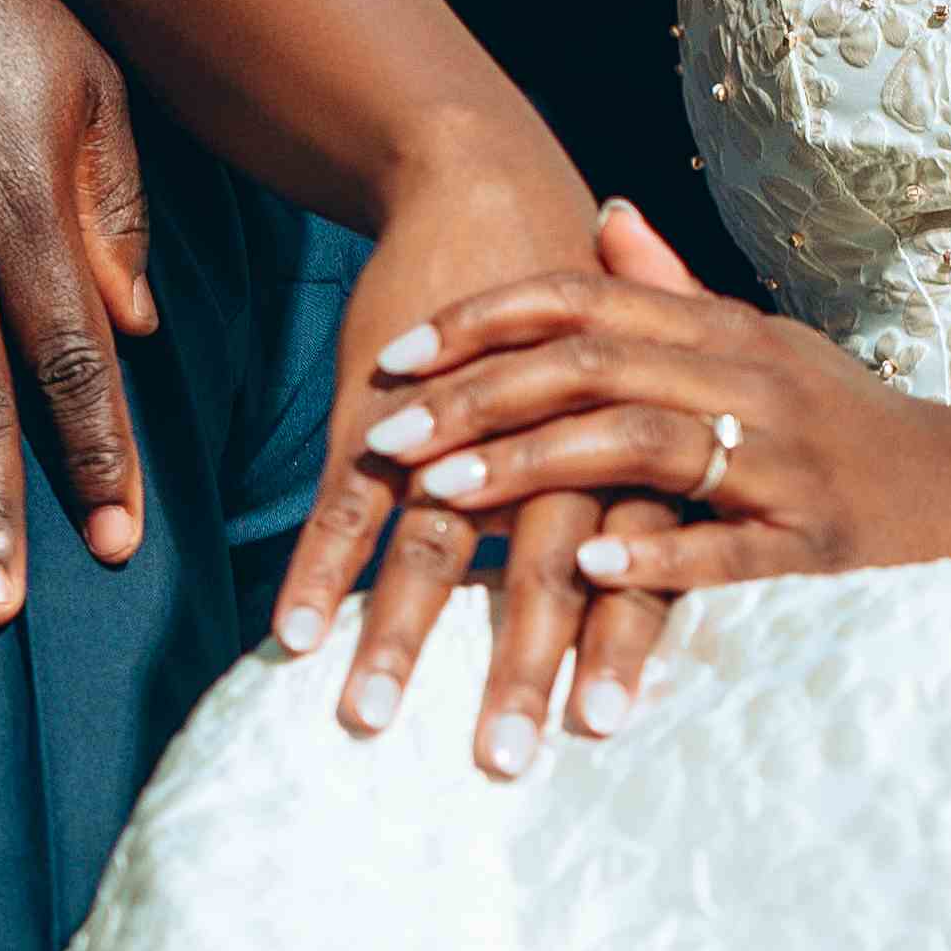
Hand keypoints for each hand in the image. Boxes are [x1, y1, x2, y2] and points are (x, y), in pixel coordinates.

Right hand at [268, 119, 623, 766]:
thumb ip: (649, 505)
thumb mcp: (637, 412)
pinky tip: (291, 635)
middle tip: (500, 762)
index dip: (620, 645)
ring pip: (431, 542)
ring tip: (368, 722)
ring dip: (396, 635)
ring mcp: (455, 426)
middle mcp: (544, 443)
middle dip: (517, 668)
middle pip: (536, 569)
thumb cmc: (580, 324)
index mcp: (623, 451)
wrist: (489, 189)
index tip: (606, 731)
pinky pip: (346, 498)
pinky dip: (318, 567)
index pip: (630, 563)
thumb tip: (658, 612)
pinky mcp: (382, 408)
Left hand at [332, 202, 950, 748]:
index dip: (482, 320)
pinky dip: (654, 556)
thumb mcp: (760, 338)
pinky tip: (585, 570)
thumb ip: (672, 288)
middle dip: (479, 398)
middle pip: (594, 366)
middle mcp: (748, 378)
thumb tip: (602, 218)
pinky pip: (725, 546)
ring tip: (445, 498)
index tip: (397, 356)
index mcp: (723, 329)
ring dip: (534, 468)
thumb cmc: (847, 415)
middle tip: (389, 435)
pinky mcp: (813, 539)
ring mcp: (782, 458)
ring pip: (641, 444)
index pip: (584, 300)